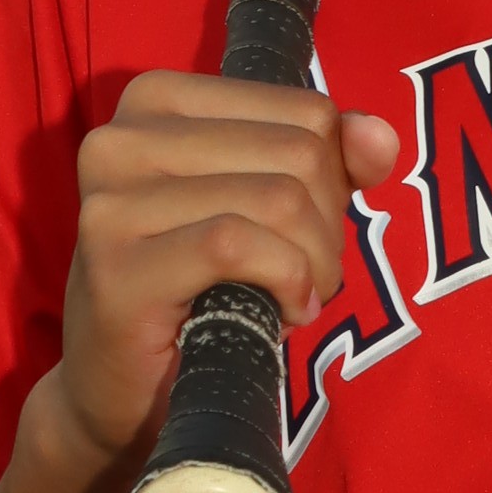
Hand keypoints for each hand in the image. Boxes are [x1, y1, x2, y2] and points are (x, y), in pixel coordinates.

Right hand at [51, 71, 401, 473]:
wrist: (122, 391)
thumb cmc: (202, 290)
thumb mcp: (271, 209)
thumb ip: (332, 162)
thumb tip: (380, 136)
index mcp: (157, 101)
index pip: (305, 110)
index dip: (332, 178)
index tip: (304, 229)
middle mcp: (122, 137)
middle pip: (298, 154)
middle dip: (325, 226)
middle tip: (303, 275)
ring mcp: (111, 200)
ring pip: (276, 200)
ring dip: (313, 265)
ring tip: (292, 298)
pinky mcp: (116, 264)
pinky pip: (237, 244)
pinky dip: (285, 282)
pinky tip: (281, 312)